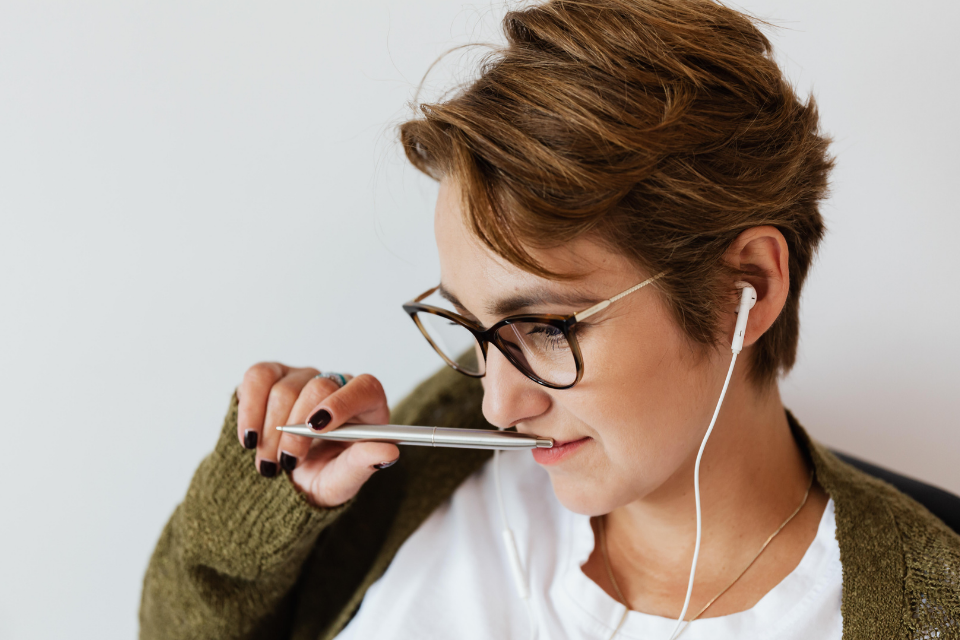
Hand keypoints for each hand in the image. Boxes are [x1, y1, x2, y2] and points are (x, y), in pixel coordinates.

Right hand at [236, 363, 398, 507]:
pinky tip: (249, 438)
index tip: (317, 428)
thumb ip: (362, 465)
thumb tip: (388, 453)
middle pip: (318, 387)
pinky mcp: (271, 377)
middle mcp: (336, 384)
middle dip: (297, 430)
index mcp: (367, 405)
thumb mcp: (343, 480)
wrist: (290, 482)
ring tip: (269, 464)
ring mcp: (302, 377)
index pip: (364, 387)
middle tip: (287, 463)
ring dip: (270, 431)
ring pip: (283, 388)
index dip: (341, 403)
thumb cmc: (325, 475)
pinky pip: (256, 378)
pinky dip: (248, 410)